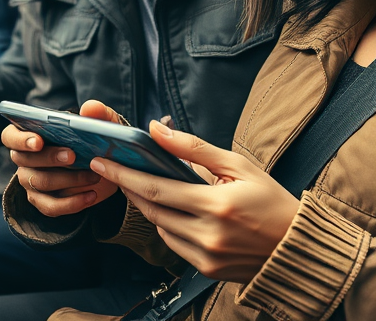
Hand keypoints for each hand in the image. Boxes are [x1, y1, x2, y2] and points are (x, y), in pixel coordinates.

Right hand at [2, 100, 121, 216]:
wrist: (104, 167)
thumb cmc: (93, 140)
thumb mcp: (100, 124)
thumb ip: (97, 113)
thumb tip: (90, 109)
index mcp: (28, 134)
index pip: (10, 136)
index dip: (20, 139)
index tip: (38, 141)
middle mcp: (24, 159)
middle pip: (23, 160)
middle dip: (49, 158)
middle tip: (73, 156)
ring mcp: (31, 181)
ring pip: (39, 182)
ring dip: (68, 180)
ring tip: (94, 175)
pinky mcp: (43, 201)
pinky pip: (50, 207)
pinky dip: (72, 203)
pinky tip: (91, 195)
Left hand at [90, 121, 298, 281]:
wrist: (298, 246)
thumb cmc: (271, 200)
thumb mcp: (237, 165)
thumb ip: (193, 148)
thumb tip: (156, 130)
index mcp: (216, 206)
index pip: (155, 188)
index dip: (123, 175)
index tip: (101, 163)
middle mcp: (208, 235)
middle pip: (151, 209)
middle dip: (127, 188)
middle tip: (111, 169)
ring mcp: (207, 256)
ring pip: (159, 227)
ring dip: (147, 205)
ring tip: (142, 185)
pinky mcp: (208, 269)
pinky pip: (173, 243)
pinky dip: (166, 224)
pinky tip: (170, 209)